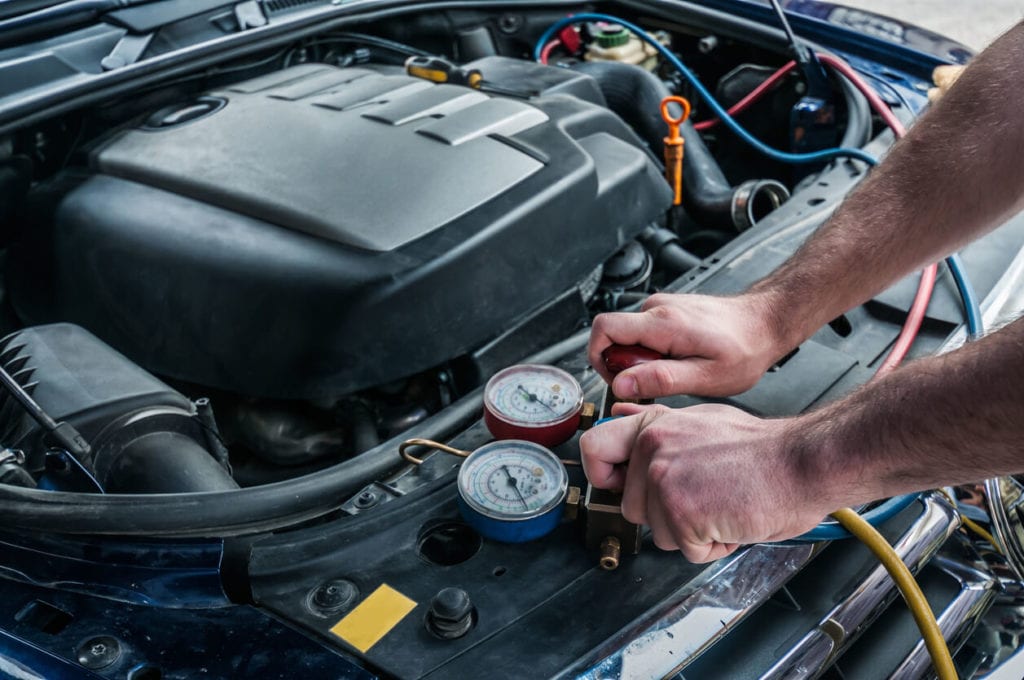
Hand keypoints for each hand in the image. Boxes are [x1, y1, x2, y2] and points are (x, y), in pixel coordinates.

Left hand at [579, 402, 831, 562]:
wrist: (802, 462)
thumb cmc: (761, 449)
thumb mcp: (699, 421)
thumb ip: (655, 422)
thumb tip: (621, 412)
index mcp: (652, 426)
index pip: (594, 448)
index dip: (602, 476)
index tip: (618, 486)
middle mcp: (652, 448)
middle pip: (631, 507)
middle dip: (666, 514)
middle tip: (704, 495)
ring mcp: (664, 480)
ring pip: (659, 533)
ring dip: (692, 531)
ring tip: (721, 504)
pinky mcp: (682, 512)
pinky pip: (686, 550)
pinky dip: (712, 546)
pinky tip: (730, 519)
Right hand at [588, 293, 786, 399]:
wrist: (767, 323)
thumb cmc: (745, 349)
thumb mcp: (705, 377)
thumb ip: (660, 380)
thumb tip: (623, 384)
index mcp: (662, 323)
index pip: (604, 329)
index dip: (598, 357)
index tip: (615, 379)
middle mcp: (658, 308)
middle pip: (615, 336)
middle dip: (625, 365)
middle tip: (655, 383)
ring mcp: (662, 306)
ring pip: (630, 337)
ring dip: (641, 360)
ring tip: (674, 372)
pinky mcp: (668, 310)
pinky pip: (644, 333)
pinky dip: (653, 351)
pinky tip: (680, 361)